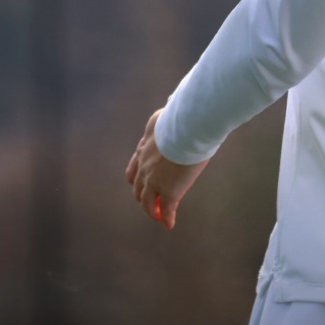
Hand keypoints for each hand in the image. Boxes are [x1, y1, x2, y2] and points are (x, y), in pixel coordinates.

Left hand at [124, 108, 207, 229]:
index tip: (140, 182)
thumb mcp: (169, 113)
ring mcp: (155, 181)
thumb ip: (169, 112)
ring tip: (156, 216)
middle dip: (142, 196)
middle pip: (138, 187)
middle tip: (148, 202)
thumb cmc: (184, 118)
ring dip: (151, 210)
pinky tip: (169, 224)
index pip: (135, 166)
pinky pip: (166, 210)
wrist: (188, 128)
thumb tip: (176, 99)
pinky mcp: (169, 192)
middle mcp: (145, 166)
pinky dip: (166, 218)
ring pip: (147, 201)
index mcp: (144, 148)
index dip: (138, 177)